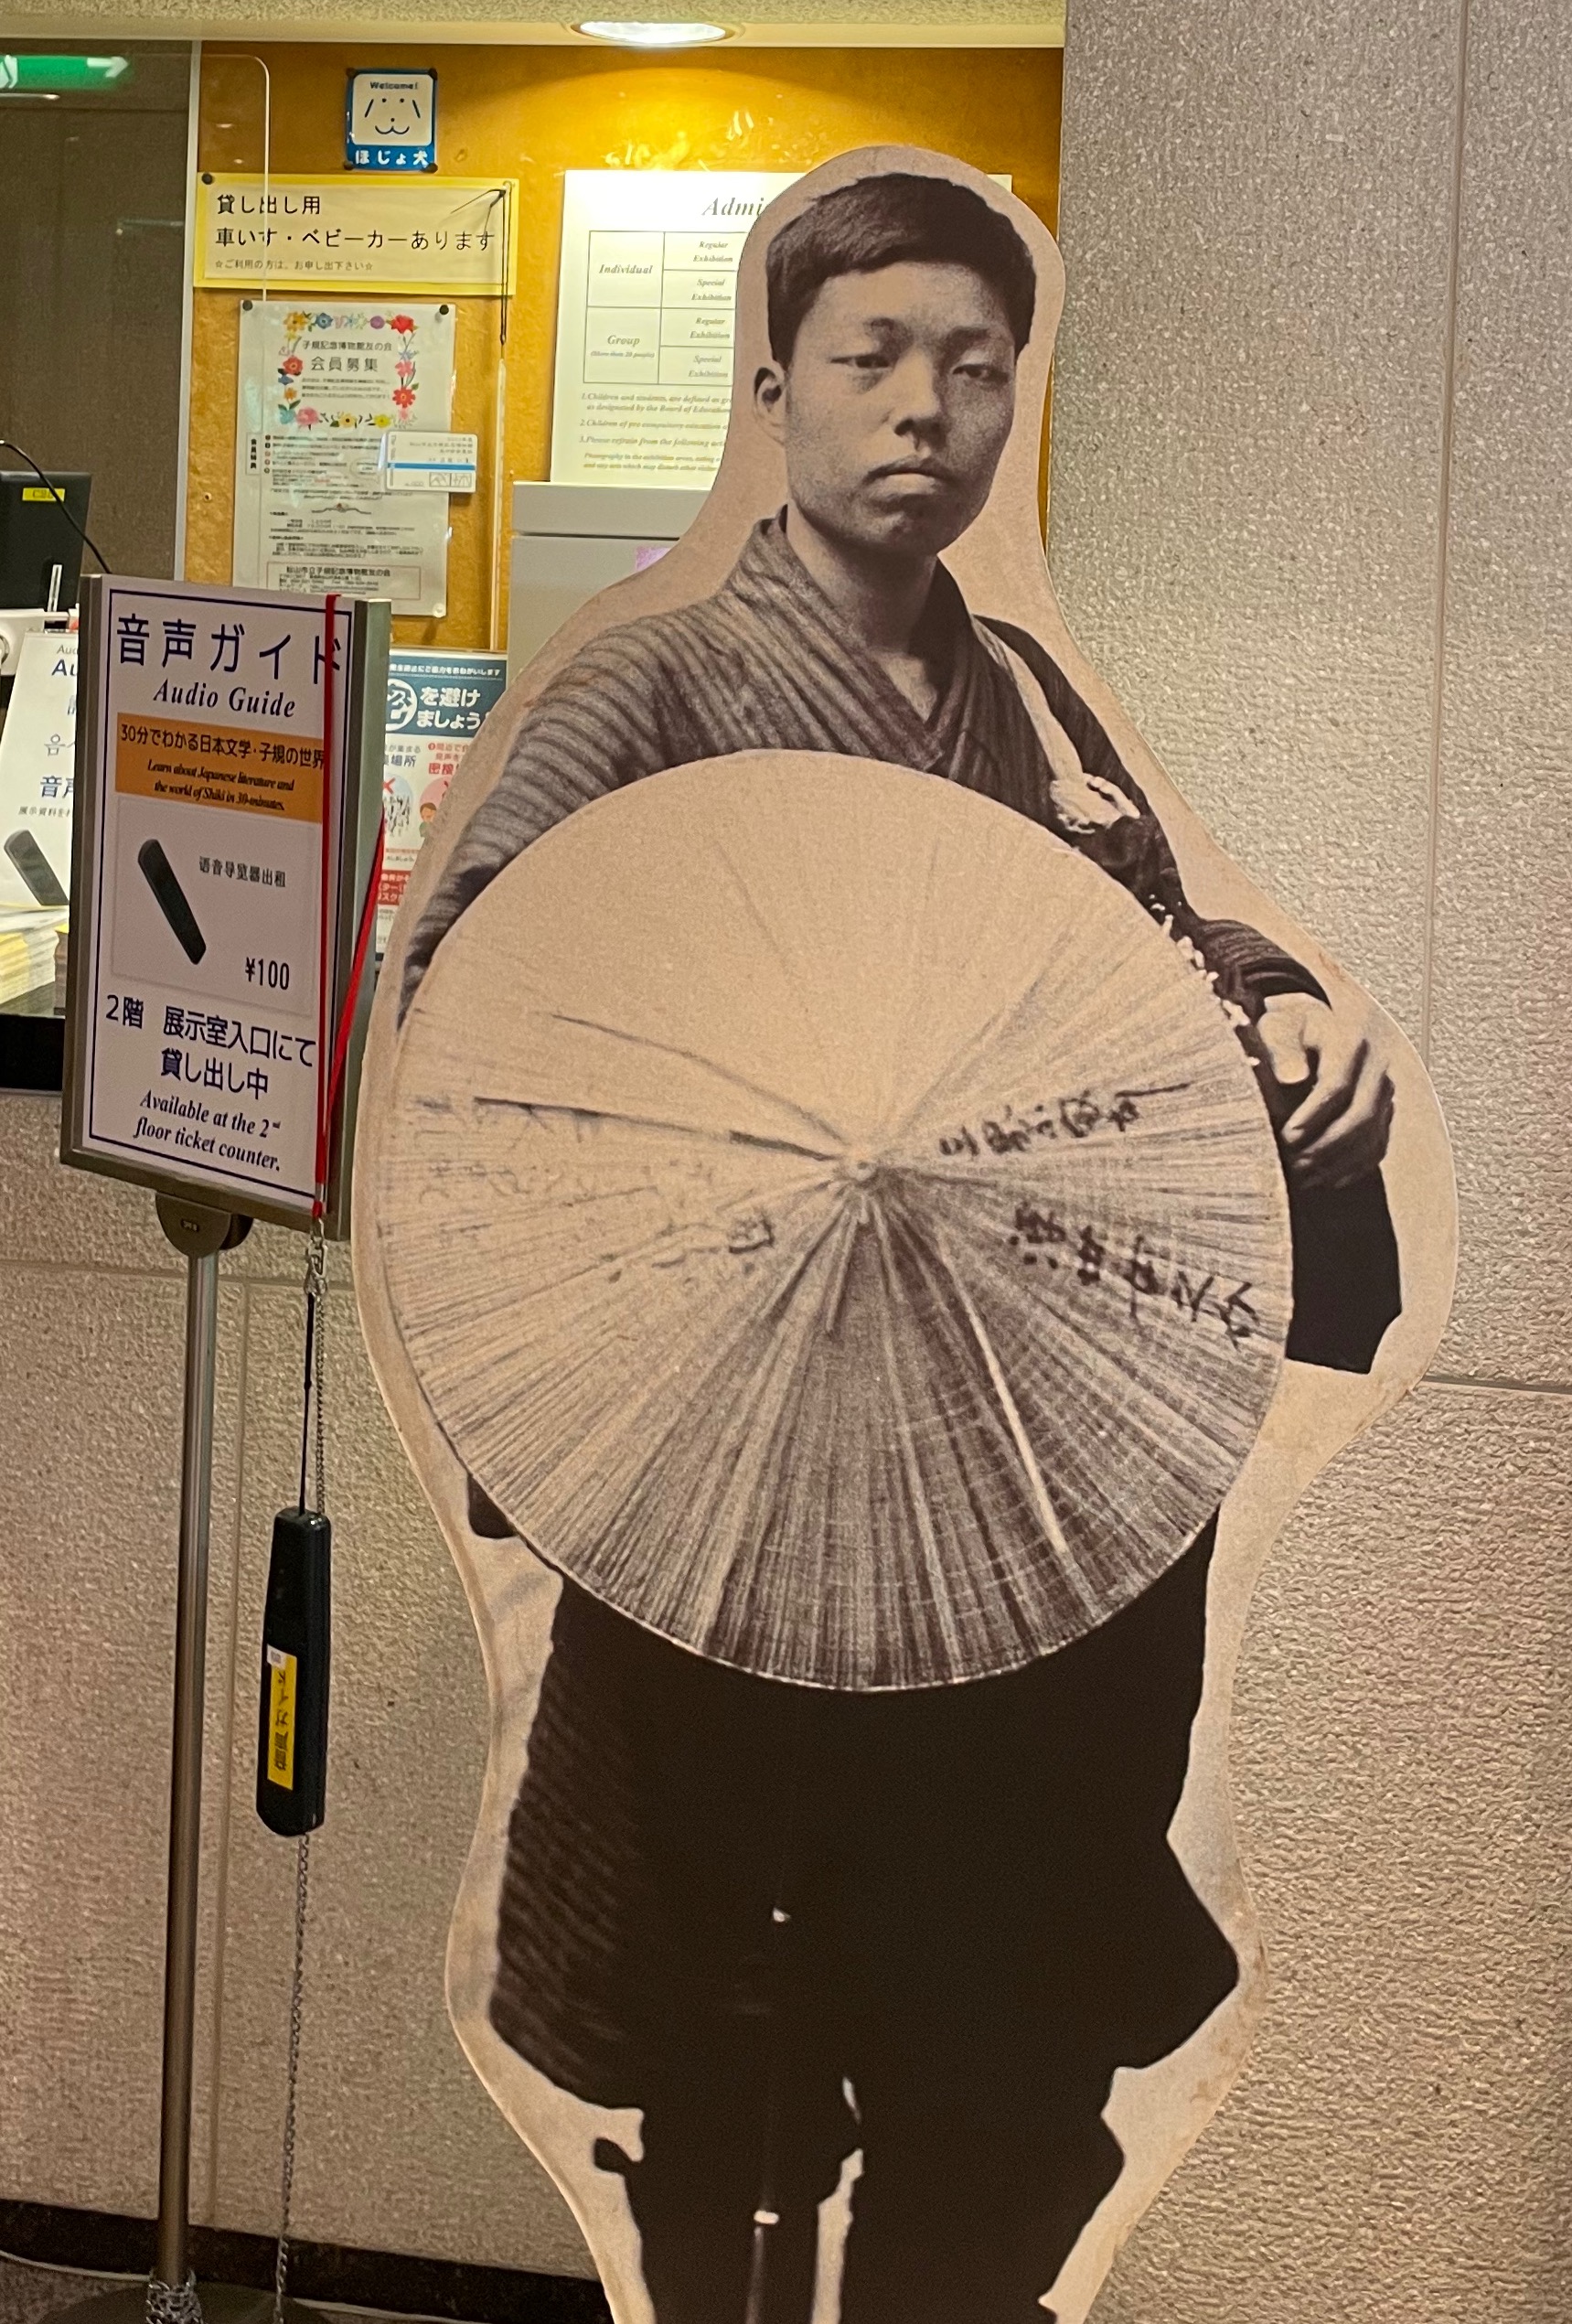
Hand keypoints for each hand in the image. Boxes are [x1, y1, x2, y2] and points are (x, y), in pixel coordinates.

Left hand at [1255, 991, 1394, 1189]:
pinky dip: (1351, 1169)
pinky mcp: (1386, 1113)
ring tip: (1302, 1177)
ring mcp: (1385, 1091)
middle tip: (1292, 1164)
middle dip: (1323, 1146)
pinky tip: (1323, 1179)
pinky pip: (1377, 1148)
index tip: (1286, 1136)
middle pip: (1360, 1115)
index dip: (1312, 1115)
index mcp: (1350, 1039)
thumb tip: (1292, 1078)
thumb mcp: (1278, 1028)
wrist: (1317, 1030)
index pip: (1337, 1084)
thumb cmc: (1291, 1031)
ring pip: (1371, 1136)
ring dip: (1336, 1163)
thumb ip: (1281, 1048)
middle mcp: (1376, 1065)